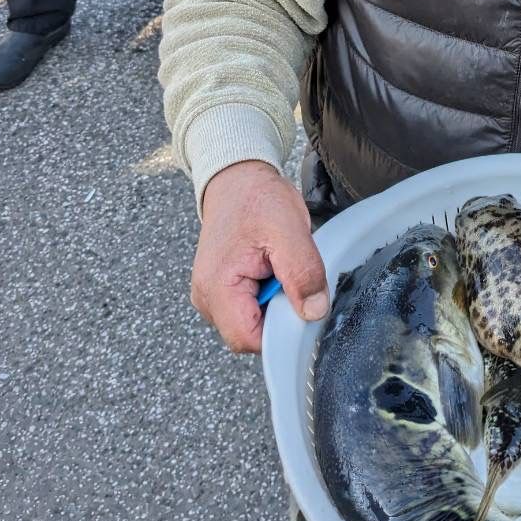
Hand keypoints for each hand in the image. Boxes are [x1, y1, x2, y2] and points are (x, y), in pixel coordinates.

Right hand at [191, 160, 328, 353]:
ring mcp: (213, 297)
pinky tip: (272, 269)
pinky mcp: (222, 292)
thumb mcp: (289, 229)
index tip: (299, 300)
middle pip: (252, 335)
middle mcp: (207, 299)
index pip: (249, 340)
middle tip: (289, 274)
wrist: (238, 180)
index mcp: (216, 289)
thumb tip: (313, 313)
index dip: (281, 329)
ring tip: (278, 266)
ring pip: (254, 322)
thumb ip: (302, 272)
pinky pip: (251, 308)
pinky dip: (269, 293)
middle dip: (279, 312)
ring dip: (275, 301)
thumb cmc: (257, 199)